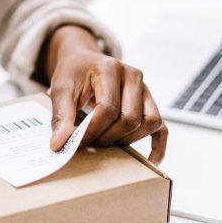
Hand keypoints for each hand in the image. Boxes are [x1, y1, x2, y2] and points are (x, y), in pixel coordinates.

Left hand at [44, 28, 167, 163]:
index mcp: (110, 69)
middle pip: (130, 118)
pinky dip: (158, 146)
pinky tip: (150, 161)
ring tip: (108, 143)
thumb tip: (59, 144)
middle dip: (109, 137)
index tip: (78, 141)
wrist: (83, 61)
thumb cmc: (73, 74)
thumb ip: (61, 116)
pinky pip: (162, 127)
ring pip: (150, 122)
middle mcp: (133, 76)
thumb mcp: (61, 89)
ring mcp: (145, 89)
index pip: (109, 108)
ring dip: (128, 140)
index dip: (93, 130)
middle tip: (91, 142)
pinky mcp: (149, 102)